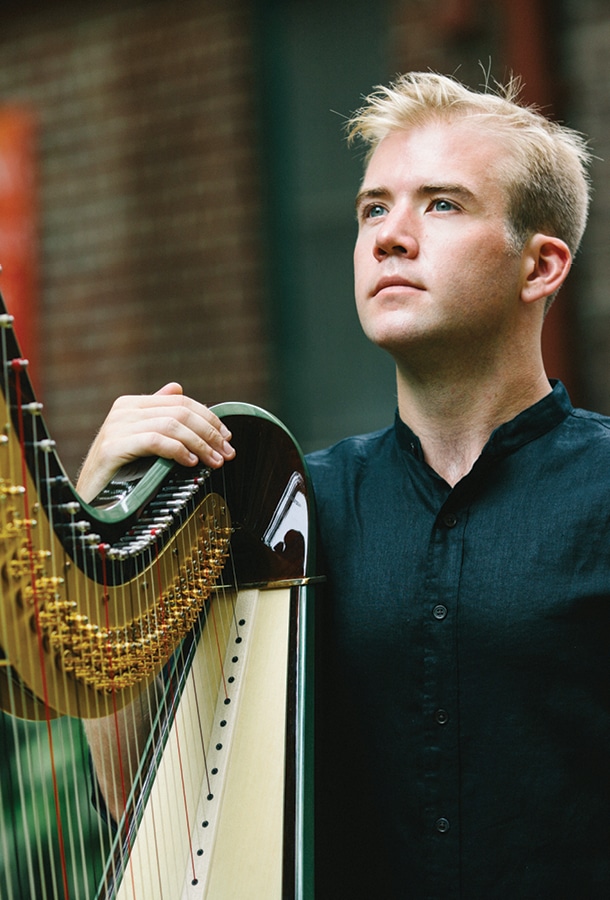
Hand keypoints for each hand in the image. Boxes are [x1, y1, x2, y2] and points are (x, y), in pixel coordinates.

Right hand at [76, 382, 234, 501]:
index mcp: (131, 404)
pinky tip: (191, 463)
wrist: (89, 499)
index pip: (180, 402)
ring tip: (215, 461)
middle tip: (227, 452)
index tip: (227, 437)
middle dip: (209, 432)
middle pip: (179, 412)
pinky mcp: (113, 447)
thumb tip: (178, 388)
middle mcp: (123, 410)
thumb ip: (158, 415)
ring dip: (200, 444)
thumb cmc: (118, 474)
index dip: (208, 418)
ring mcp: (116, 427)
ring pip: (172, 425)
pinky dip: (178, 450)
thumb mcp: (141, 440)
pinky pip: (155, 441)